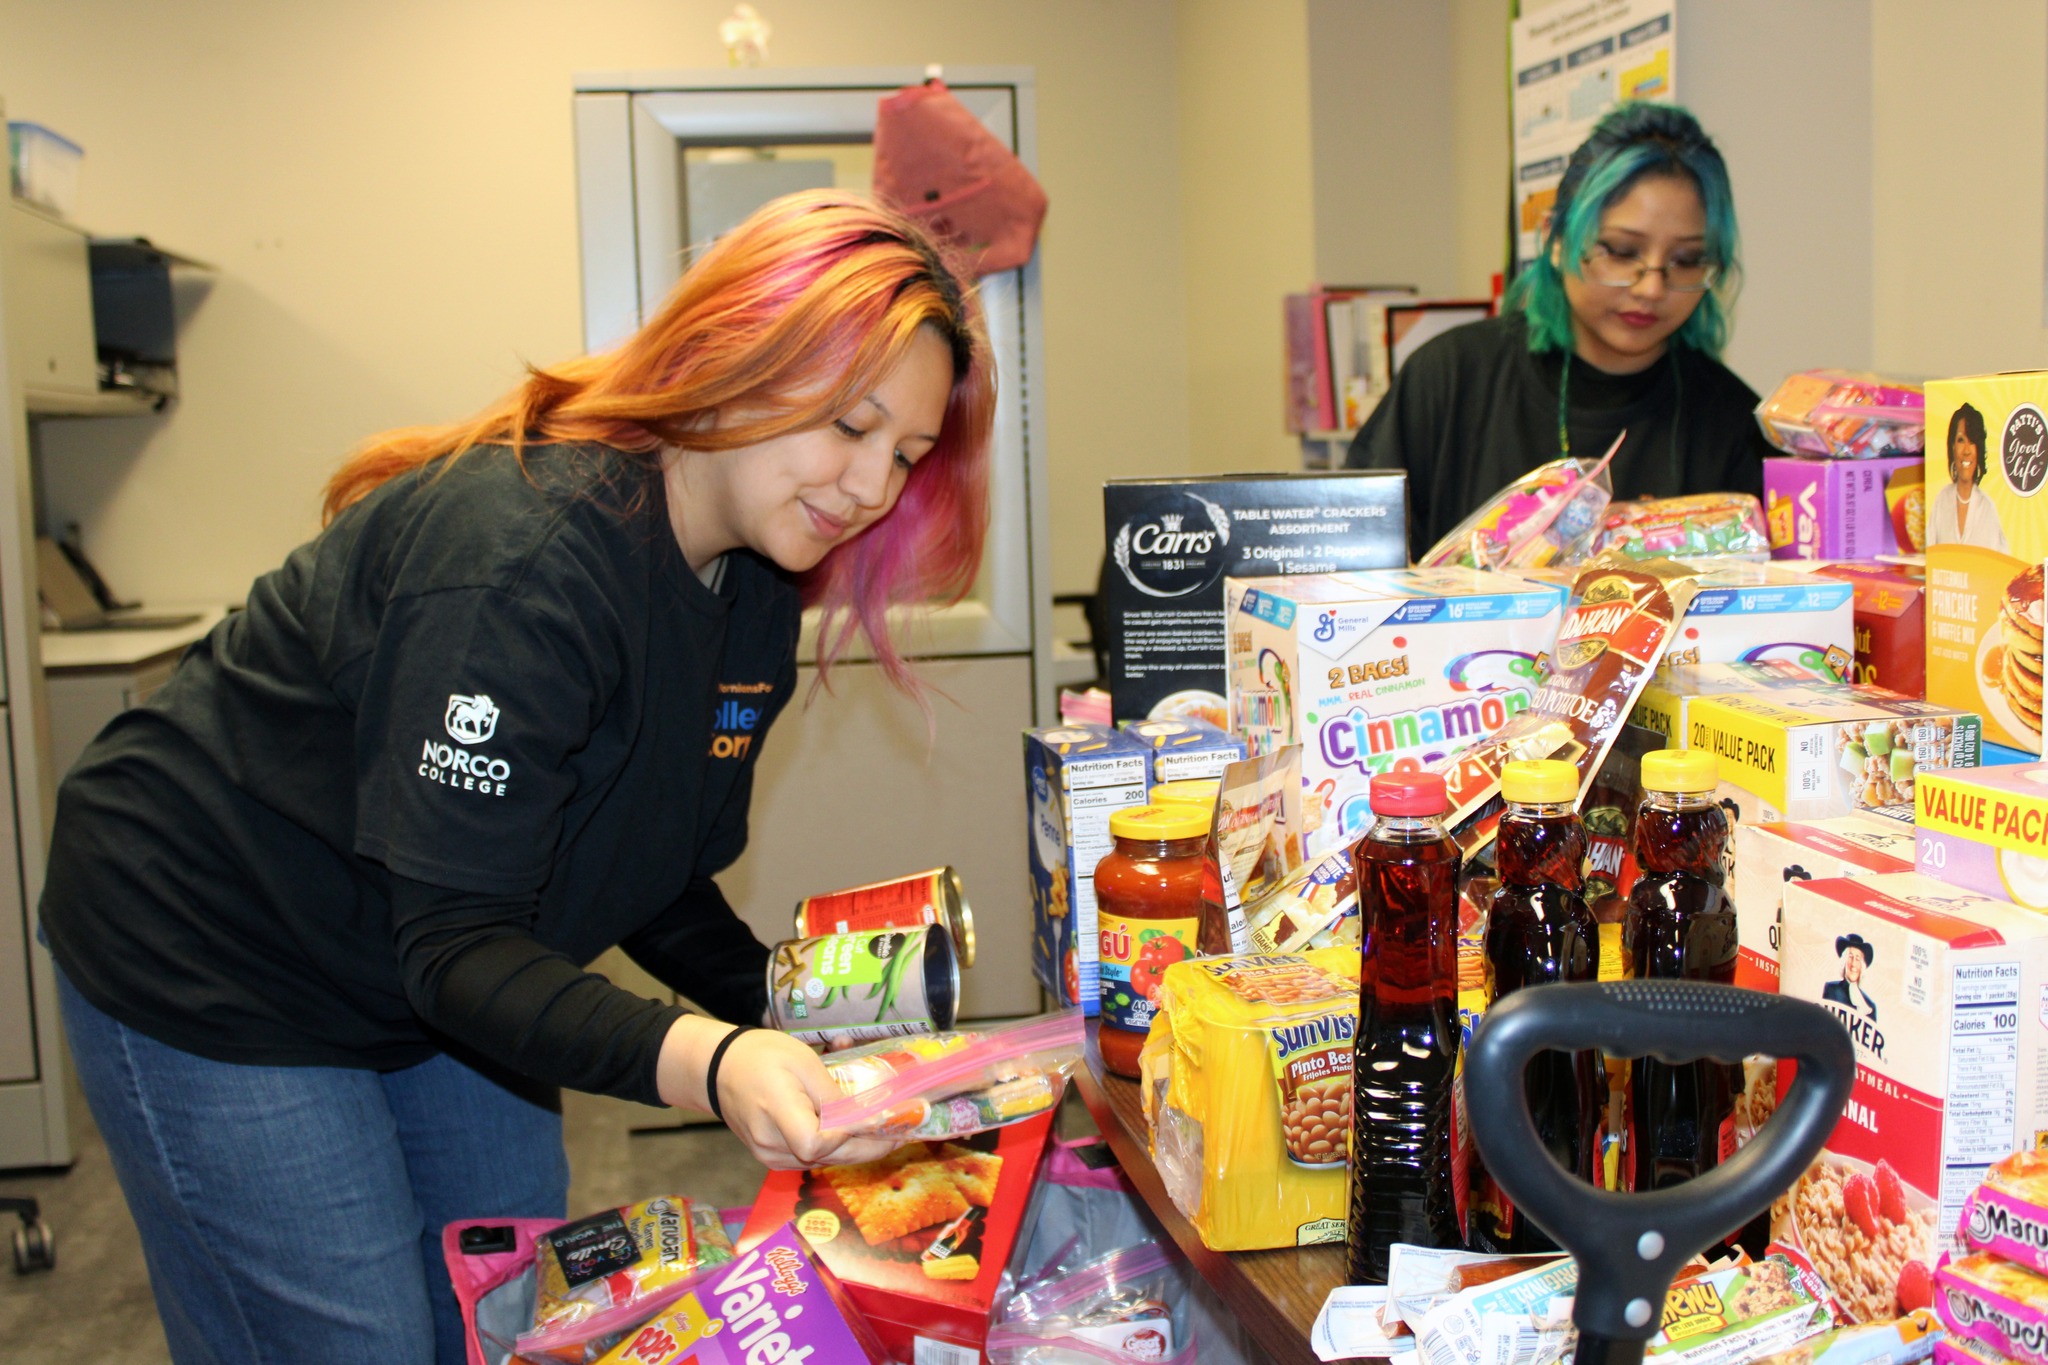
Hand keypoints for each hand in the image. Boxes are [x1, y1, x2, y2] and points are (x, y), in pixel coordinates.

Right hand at [717, 1029, 902, 1169]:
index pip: (816, 1142)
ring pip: (821, 1161)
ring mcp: (769, 1156)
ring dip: (854, 1151)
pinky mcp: (771, 1157)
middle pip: (826, 1157)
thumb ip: (831, 1093)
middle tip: (901, 1136)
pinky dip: (835, 1150)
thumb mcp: (801, 1061)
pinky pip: (810, 1159)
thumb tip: (864, 1115)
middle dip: (867, 1148)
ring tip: (887, 1137)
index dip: (847, 1136)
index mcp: (776, 1112)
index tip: (880, 1122)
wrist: (719, 1069)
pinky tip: (857, 1138)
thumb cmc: (761, 1056)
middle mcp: (771, 1144)